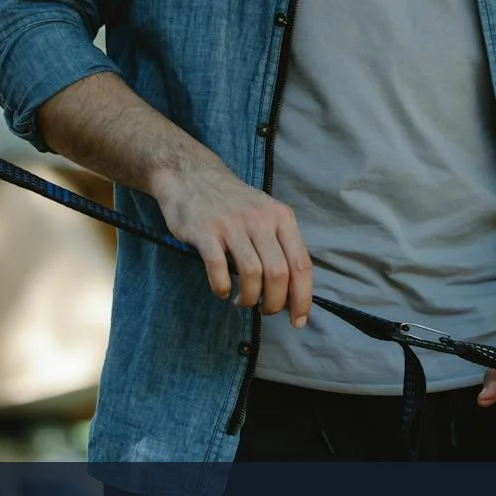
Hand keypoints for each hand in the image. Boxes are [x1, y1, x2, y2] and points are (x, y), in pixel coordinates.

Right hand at [150, 159, 312, 325]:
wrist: (192, 175)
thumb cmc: (233, 204)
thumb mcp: (265, 214)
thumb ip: (280, 246)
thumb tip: (292, 292)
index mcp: (281, 217)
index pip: (301, 264)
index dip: (302, 297)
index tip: (298, 320)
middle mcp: (260, 219)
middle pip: (278, 273)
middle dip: (274, 303)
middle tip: (264, 310)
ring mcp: (232, 224)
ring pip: (252, 273)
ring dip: (249, 298)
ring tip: (243, 301)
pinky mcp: (205, 231)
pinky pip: (218, 268)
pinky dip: (222, 288)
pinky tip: (222, 292)